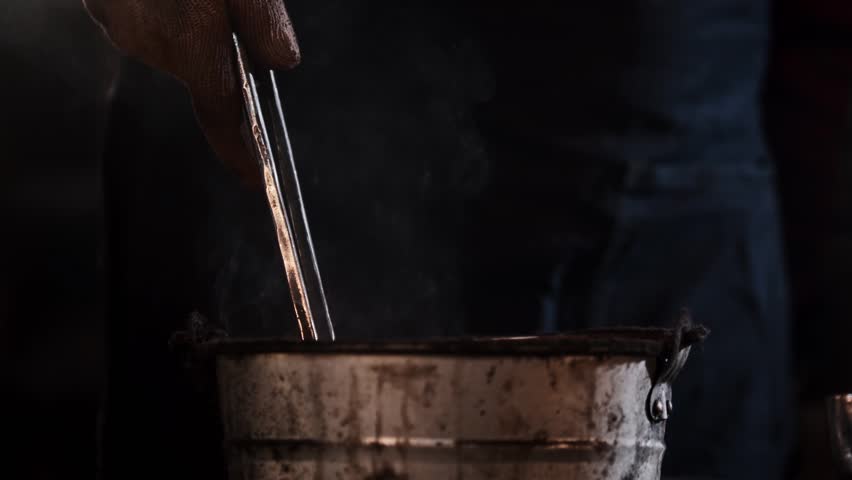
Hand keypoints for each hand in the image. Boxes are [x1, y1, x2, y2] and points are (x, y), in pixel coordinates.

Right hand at [83, 0, 300, 185]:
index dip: (238, 152)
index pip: (221, 117)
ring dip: (193, 25)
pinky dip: (166, 8)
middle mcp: (148, 43)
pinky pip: (145, 20)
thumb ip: (262, 19)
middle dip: (222, 55)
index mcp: (190, 43)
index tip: (252, 177)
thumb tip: (283, 62)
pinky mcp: (102, 4)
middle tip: (237, 12)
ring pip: (172, 43)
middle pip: (200, 71)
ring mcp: (117, 24)